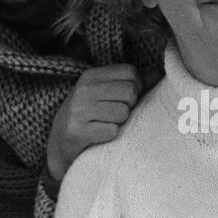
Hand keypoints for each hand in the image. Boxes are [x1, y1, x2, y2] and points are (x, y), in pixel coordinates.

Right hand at [47, 64, 141, 180]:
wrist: (60, 145)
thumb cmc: (90, 116)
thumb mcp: (106, 94)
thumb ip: (132, 83)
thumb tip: (158, 73)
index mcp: (91, 76)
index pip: (131, 73)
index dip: (137, 87)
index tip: (126, 100)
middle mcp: (83, 90)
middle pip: (130, 92)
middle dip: (130, 106)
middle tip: (115, 115)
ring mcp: (78, 111)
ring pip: (123, 112)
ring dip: (120, 123)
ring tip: (106, 125)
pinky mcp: (77, 132)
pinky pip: (112, 131)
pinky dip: (111, 137)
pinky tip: (100, 137)